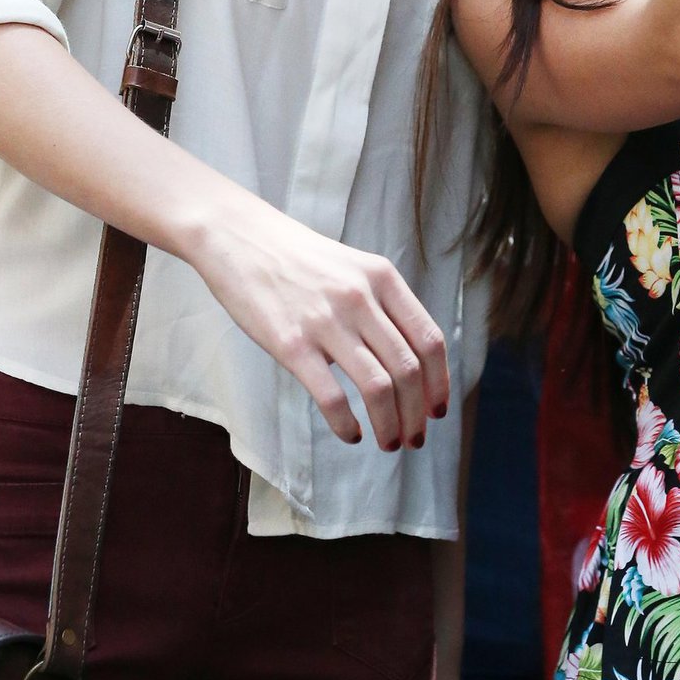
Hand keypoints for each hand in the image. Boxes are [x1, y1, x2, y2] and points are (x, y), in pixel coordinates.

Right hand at [191, 193, 448, 448]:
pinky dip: (346, 425)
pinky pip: (331, 397)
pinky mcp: (291, 344)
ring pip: (378, 388)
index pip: (429, 340)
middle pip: (408, 370)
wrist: (239, 237)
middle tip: (414, 439)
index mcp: (382, 278)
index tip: (438, 409)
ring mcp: (326, 322)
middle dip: (417, 414)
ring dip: (390, 425)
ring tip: (389, 442)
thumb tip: (410, 361)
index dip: (440, 382)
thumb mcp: (353, 268)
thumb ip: (382, 306)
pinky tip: (350, 434)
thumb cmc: (298, 259)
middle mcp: (360, 298)